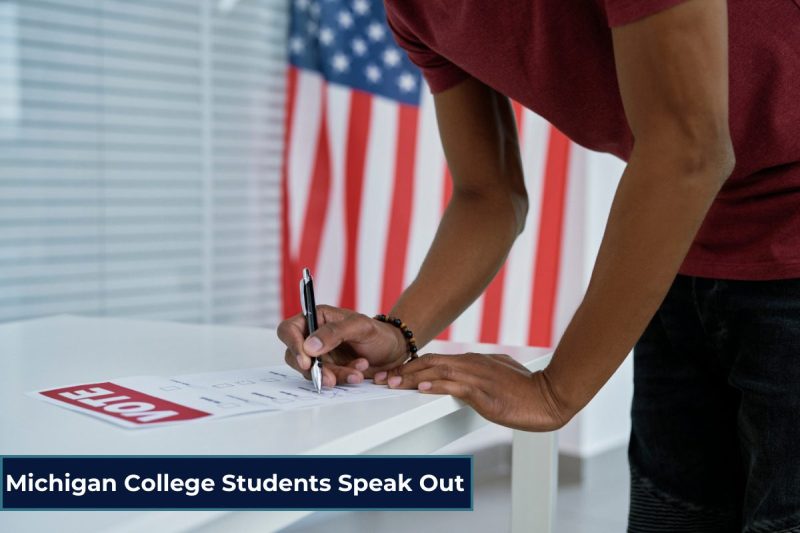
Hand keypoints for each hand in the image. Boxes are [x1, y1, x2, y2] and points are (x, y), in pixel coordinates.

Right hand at [277, 305, 407, 386]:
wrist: (392, 351)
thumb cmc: (377, 333)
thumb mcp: (360, 327)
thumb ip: (334, 333)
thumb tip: (310, 345)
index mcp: (316, 317)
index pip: (289, 329)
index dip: (293, 345)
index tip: (307, 361)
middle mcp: (313, 336)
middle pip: (296, 356)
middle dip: (315, 369)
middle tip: (332, 378)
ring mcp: (320, 355)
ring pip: (311, 371)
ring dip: (333, 375)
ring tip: (357, 373)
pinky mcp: (328, 370)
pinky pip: (325, 379)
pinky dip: (341, 380)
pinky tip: (358, 374)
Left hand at [373, 353, 569, 430]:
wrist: (550, 396)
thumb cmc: (527, 388)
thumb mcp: (499, 372)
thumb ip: (480, 370)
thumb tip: (464, 372)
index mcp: (473, 360)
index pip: (434, 360)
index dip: (410, 366)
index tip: (391, 373)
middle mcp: (472, 364)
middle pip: (429, 363)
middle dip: (402, 371)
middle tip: (381, 378)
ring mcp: (478, 377)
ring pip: (438, 373)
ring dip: (412, 378)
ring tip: (392, 383)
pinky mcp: (485, 393)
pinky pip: (456, 387)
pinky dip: (437, 386)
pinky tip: (423, 389)